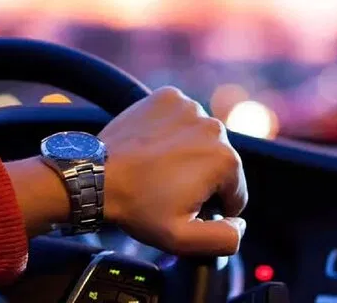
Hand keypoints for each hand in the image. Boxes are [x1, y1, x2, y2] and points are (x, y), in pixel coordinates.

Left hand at [6, 87, 247, 256]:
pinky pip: (181, 117)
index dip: (211, 206)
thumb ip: (225, 239)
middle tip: (167, 188)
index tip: (183, 205)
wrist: (95, 175)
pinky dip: (172, 129)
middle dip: (200, 178)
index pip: (235, 192)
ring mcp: (189, 107)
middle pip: (219, 162)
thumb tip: (240, 223)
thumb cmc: (136, 206)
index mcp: (225, 160)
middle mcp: (213, 126)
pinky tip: (153, 146)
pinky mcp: (167, 96)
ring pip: (200, 138)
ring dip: (187, 152)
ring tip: (158, 167)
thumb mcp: (183, 239)